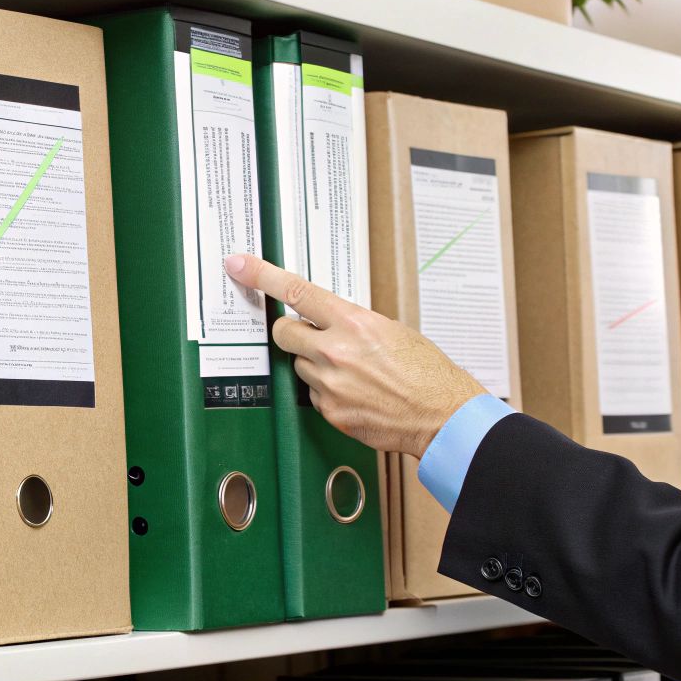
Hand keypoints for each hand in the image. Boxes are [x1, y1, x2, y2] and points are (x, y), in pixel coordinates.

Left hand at [225, 253, 485, 456]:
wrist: (442, 415)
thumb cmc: (426, 372)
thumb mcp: (391, 331)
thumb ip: (352, 323)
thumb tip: (328, 321)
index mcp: (353, 323)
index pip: (296, 291)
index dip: (261, 276)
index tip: (239, 266)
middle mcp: (335, 352)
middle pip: (284, 332)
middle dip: (292, 331)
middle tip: (310, 336)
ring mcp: (330, 385)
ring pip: (298, 365)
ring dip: (314, 364)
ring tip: (350, 371)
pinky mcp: (330, 411)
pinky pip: (312, 394)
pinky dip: (326, 391)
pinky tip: (354, 392)